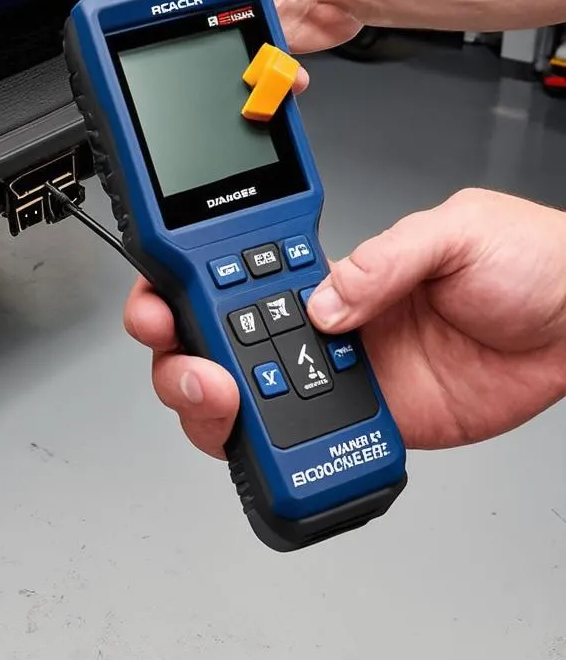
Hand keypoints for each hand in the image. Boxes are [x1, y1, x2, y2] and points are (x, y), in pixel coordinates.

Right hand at [125, 189, 565, 456]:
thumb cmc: (524, 260)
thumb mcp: (454, 231)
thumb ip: (386, 259)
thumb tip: (325, 301)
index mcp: (324, 268)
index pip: (228, 275)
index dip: (177, 289)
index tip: (159, 305)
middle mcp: (317, 323)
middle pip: (214, 345)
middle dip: (180, 360)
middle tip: (197, 367)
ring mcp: (338, 376)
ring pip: (244, 402)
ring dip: (217, 409)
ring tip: (232, 403)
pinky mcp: (369, 422)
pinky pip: (307, 443)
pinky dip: (278, 452)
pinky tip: (281, 445)